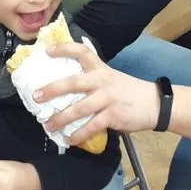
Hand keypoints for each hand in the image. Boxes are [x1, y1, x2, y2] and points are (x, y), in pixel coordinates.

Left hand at [34, 43, 158, 144]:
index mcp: (101, 69)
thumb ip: (92, 81)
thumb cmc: (129, 92)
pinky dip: (78, 135)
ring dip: (61, 119)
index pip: (82, 52)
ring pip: (78, 109)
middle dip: (52, 89)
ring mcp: (107, 98)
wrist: (155, 104)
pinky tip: (69, 140)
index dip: (64, 49)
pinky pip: (91, 127)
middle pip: (73, 82)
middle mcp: (102, 81)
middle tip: (36, 96)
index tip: (48, 50)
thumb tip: (66, 90)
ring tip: (47, 126)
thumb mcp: (111, 79)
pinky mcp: (113, 115)